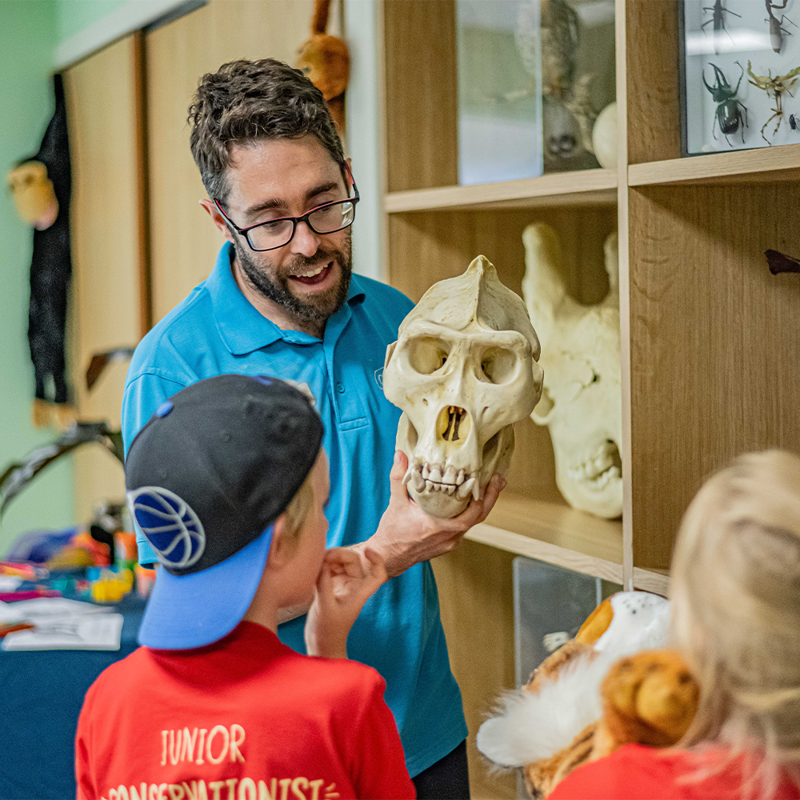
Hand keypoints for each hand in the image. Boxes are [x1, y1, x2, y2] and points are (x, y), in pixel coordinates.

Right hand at [305, 547, 386, 657]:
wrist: (320, 645)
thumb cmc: (328, 631)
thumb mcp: (325, 607)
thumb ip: (324, 584)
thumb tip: (322, 562)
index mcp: (359, 592)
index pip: (377, 574)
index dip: (376, 559)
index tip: (366, 550)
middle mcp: (353, 586)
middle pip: (353, 561)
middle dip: (340, 555)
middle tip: (323, 557)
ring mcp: (341, 586)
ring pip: (339, 562)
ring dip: (329, 559)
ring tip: (315, 563)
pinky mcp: (329, 587)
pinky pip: (328, 569)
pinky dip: (322, 565)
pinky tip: (313, 568)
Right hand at [357, 451, 505, 578]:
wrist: (387, 558)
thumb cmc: (391, 533)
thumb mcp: (395, 502)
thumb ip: (399, 477)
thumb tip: (400, 454)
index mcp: (438, 525)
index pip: (471, 511)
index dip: (483, 495)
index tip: (490, 478)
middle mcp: (449, 536)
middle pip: (479, 516)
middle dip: (491, 497)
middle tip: (499, 480)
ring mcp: (450, 542)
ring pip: (472, 523)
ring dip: (481, 506)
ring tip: (488, 488)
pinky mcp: (448, 545)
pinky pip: (464, 528)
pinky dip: (469, 514)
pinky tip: (470, 503)